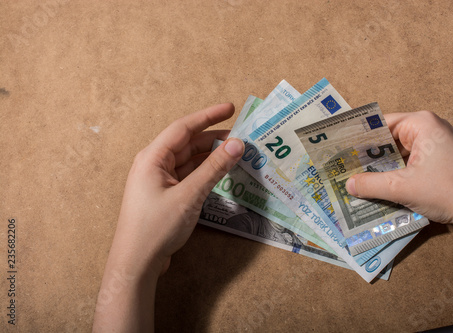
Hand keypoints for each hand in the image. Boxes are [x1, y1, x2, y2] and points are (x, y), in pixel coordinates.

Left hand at [93, 103, 243, 331]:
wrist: (136, 263)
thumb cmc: (156, 227)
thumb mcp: (189, 195)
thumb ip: (214, 168)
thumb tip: (237, 145)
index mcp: (152, 157)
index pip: (183, 128)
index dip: (208, 116)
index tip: (231, 108)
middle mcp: (153, 164)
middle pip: (187, 143)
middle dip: (213, 139)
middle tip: (241, 138)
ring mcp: (159, 180)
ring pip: (189, 160)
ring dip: (210, 157)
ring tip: (236, 154)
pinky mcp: (165, 195)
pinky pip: (188, 175)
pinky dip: (204, 172)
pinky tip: (221, 172)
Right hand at [345, 111, 452, 330]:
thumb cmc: (448, 191)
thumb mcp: (402, 187)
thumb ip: (371, 184)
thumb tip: (348, 184)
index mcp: (421, 124)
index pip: (379, 124)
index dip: (357, 137)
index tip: (338, 149)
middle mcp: (429, 129)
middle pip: (388, 139)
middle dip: (368, 155)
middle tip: (343, 167)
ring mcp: (436, 145)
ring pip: (398, 153)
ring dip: (381, 167)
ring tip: (356, 178)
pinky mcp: (440, 160)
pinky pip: (410, 162)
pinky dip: (395, 172)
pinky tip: (379, 185)